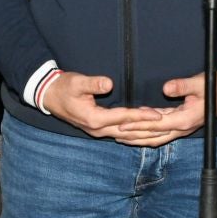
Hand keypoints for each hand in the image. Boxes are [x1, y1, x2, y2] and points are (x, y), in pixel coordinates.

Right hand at [39, 72, 162, 138]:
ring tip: (162, 129)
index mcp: (94, 119)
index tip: (158, 114)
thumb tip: (109, 83)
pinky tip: (146, 131)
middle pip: (129, 131)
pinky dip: (135, 133)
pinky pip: (122, 133)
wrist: (49, 95)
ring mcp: (98, 132)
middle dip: (148, 128)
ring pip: (126, 135)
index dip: (142, 115)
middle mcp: (97, 130)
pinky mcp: (98, 129)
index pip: (124, 118)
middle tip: (168, 123)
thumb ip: (93, 83)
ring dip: (144, 133)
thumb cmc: (63, 86)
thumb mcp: (76, 82)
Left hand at [112, 72, 216, 147]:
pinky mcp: (183, 123)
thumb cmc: (216, 87)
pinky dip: (149, 132)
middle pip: (154, 136)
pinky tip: (139, 129)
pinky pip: (163, 131)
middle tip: (114, 135)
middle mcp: (183, 127)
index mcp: (185, 119)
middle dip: (134, 137)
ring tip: (122, 137)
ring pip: (158, 137)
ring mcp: (183, 127)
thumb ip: (182, 86)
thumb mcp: (199, 84)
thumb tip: (165, 87)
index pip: (156, 125)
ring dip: (140, 138)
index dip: (138, 126)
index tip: (122, 125)